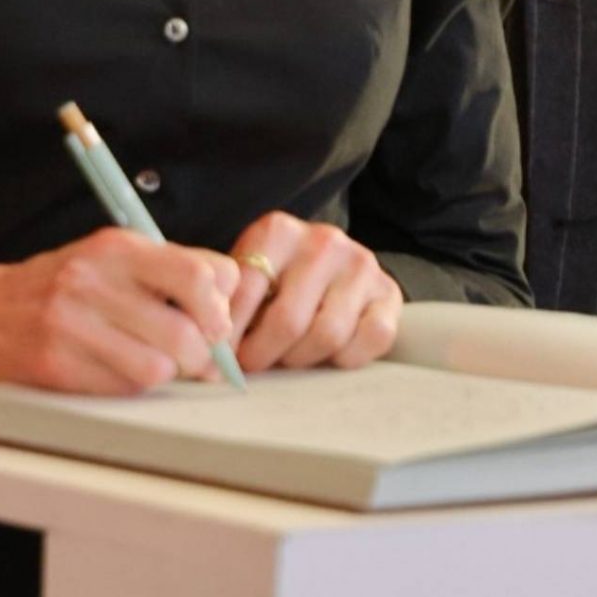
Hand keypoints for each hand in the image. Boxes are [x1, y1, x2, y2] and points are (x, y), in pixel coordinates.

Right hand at [0, 229, 239, 408]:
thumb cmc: (64, 284)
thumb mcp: (113, 257)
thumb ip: (169, 269)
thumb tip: (229, 299)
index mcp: (117, 247)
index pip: (199, 274)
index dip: (220, 303)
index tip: (217, 317)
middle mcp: (95, 281)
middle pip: (187, 331)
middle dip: (203, 351)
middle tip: (198, 354)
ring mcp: (73, 325)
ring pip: (160, 367)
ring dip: (169, 373)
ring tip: (158, 361)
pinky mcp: (59, 365)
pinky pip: (124, 388)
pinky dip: (136, 385)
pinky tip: (122, 369)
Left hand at [226, 213, 402, 374]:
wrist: (333, 264)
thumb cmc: (278, 278)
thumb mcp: (248, 275)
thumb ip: (228, 301)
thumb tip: (207, 350)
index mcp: (278, 231)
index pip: (245, 289)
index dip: (229, 332)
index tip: (220, 356)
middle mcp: (323, 240)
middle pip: (288, 320)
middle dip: (263, 354)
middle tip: (251, 366)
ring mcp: (360, 265)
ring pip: (328, 334)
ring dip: (302, 358)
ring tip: (287, 356)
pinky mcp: (388, 292)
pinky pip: (369, 340)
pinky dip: (345, 357)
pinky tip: (327, 352)